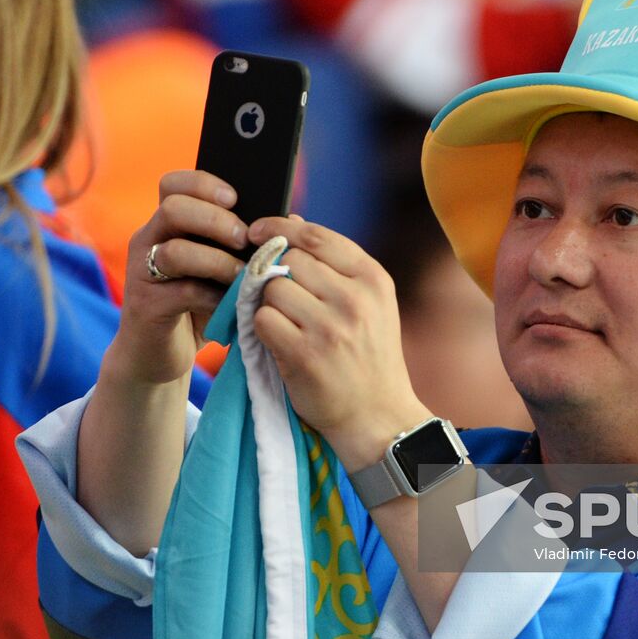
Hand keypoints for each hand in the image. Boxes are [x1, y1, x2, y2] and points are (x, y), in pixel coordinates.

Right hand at [108, 170, 246, 385]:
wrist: (162, 355)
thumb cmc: (199, 305)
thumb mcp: (225, 270)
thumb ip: (248, 243)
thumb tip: (293, 220)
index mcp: (168, 223)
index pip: (174, 184)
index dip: (203, 183)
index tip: (235, 198)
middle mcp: (149, 239)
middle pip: (173, 207)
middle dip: (214, 218)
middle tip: (243, 237)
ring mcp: (142, 271)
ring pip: (174, 250)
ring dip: (216, 259)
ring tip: (242, 273)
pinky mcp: (145, 304)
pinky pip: (180, 291)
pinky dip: (211, 296)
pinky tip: (230, 304)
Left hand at [249, 217, 431, 469]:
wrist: (378, 416)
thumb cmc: (368, 355)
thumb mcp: (369, 303)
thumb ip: (333, 263)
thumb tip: (290, 222)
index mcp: (372, 279)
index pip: (315, 236)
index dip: (280, 229)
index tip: (259, 232)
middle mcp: (354, 299)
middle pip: (289, 261)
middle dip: (280, 276)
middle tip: (288, 302)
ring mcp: (329, 327)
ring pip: (272, 289)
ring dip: (270, 305)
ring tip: (290, 326)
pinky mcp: (304, 355)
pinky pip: (262, 321)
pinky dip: (264, 330)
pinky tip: (282, 343)